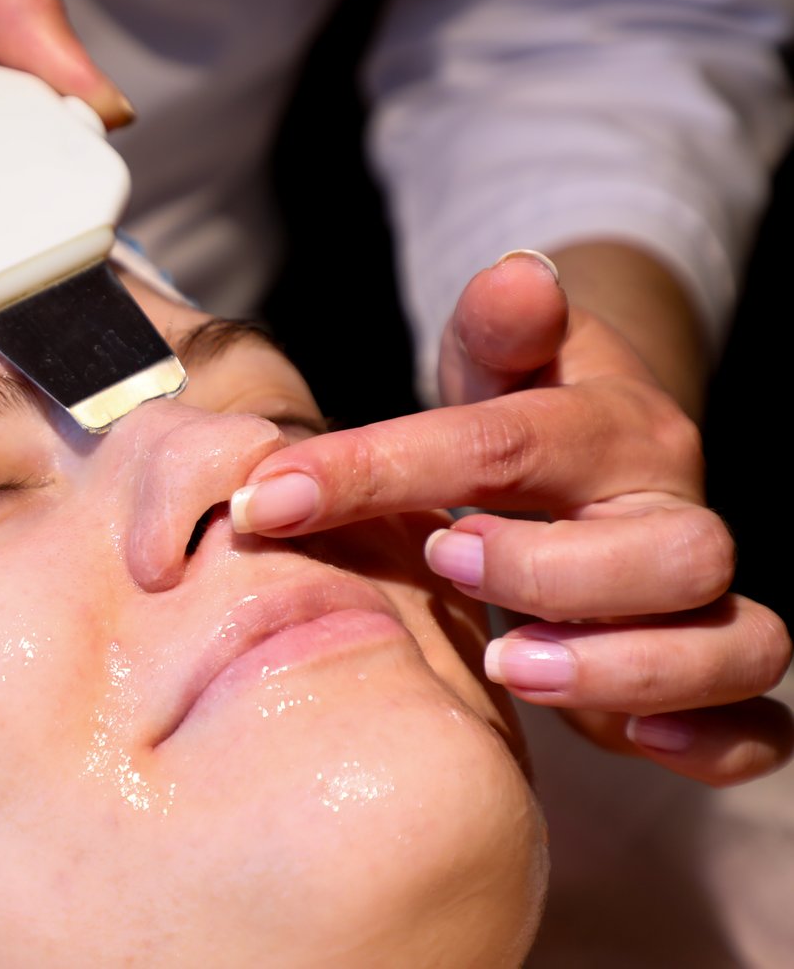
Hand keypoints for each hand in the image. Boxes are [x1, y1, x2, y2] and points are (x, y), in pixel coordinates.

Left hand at [230, 251, 791, 785]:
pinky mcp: (701, 681)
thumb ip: (498, 327)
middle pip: (671, 552)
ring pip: (734, 642)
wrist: (586, 470)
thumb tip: (516, 274)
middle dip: (551, 570)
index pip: (509, 443)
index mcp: (614, 430)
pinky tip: (635, 744)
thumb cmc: (518, 418)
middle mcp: (671, 515)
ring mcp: (699, 604)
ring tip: (504, 666)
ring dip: (622, 666)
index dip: (386, 467)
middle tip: (441, 563)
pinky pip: (755, 726)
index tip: (274, 496)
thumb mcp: (496, 360)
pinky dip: (714, 742)